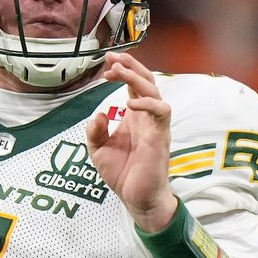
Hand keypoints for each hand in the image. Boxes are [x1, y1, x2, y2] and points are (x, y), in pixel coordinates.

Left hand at [86, 52, 177, 232]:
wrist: (137, 199)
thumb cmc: (123, 174)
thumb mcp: (98, 150)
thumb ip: (95, 131)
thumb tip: (100, 113)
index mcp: (134, 117)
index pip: (133, 85)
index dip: (122, 72)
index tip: (106, 67)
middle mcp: (147, 117)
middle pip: (146, 81)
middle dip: (130, 66)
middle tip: (113, 58)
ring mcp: (155, 126)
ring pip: (154, 91)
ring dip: (137, 78)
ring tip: (119, 72)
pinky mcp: (160, 137)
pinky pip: (161, 112)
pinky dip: (148, 103)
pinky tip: (131, 103)